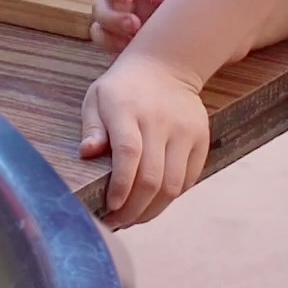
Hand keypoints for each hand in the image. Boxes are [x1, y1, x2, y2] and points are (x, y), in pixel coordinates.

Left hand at [79, 53, 214, 227]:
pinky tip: (153, 203)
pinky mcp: (201, 139)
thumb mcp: (97, 98)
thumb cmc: (122, 88)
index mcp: (127, 110)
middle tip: (116, 222)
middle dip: (133, 209)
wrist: (166, 65)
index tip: (110, 207)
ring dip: (152, 210)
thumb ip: (91, 128)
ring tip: (134, 218)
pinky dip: (170, 197)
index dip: (120, 185)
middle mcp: (160, 121)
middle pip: (152, 177)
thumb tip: (87, 153)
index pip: (128, 153)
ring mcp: (184, 131)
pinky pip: (188, 179)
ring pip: (172, 185)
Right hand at [91, 0, 187, 50]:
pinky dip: (117, 54)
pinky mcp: (129, 49)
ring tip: (132, 44)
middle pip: (100, 6)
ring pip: (100, 30)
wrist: (215, 23)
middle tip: (134, 26)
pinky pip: (111, 52)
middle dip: (112, 17)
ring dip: (110, 38)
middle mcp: (127, 3)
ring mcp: (126, 27)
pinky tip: (135, 59)